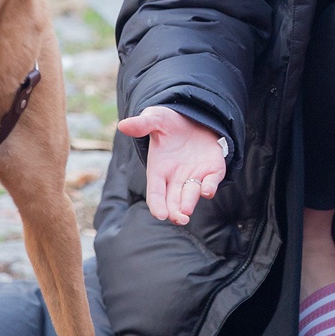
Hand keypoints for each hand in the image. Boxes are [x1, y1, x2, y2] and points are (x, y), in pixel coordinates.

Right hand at [115, 105, 225, 225]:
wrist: (195, 117)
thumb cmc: (170, 122)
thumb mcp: (155, 119)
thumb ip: (142, 124)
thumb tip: (122, 125)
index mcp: (159, 169)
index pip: (155, 192)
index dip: (157, 204)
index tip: (159, 215)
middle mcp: (176, 178)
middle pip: (173, 200)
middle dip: (175, 212)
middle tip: (179, 218)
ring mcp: (194, 176)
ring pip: (191, 195)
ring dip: (189, 203)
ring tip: (186, 212)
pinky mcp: (212, 170)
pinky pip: (211, 182)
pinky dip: (209, 187)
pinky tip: (207, 191)